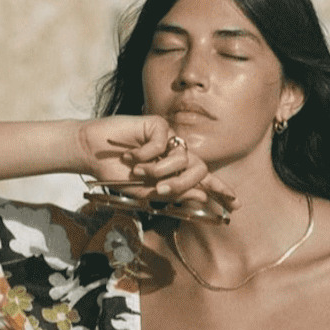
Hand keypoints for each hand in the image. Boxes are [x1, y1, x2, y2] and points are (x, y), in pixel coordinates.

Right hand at [76, 116, 237, 218]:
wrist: (93, 155)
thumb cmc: (118, 175)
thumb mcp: (146, 192)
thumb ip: (174, 194)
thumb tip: (201, 196)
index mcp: (176, 173)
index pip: (204, 181)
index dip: (220, 190)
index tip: (236, 204)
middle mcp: (176, 156)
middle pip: (198, 170)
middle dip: (182, 184)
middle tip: (161, 190)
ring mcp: (169, 140)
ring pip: (182, 158)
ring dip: (159, 170)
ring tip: (137, 172)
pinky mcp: (159, 125)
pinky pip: (164, 142)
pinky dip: (147, 153)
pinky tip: (131, 154)